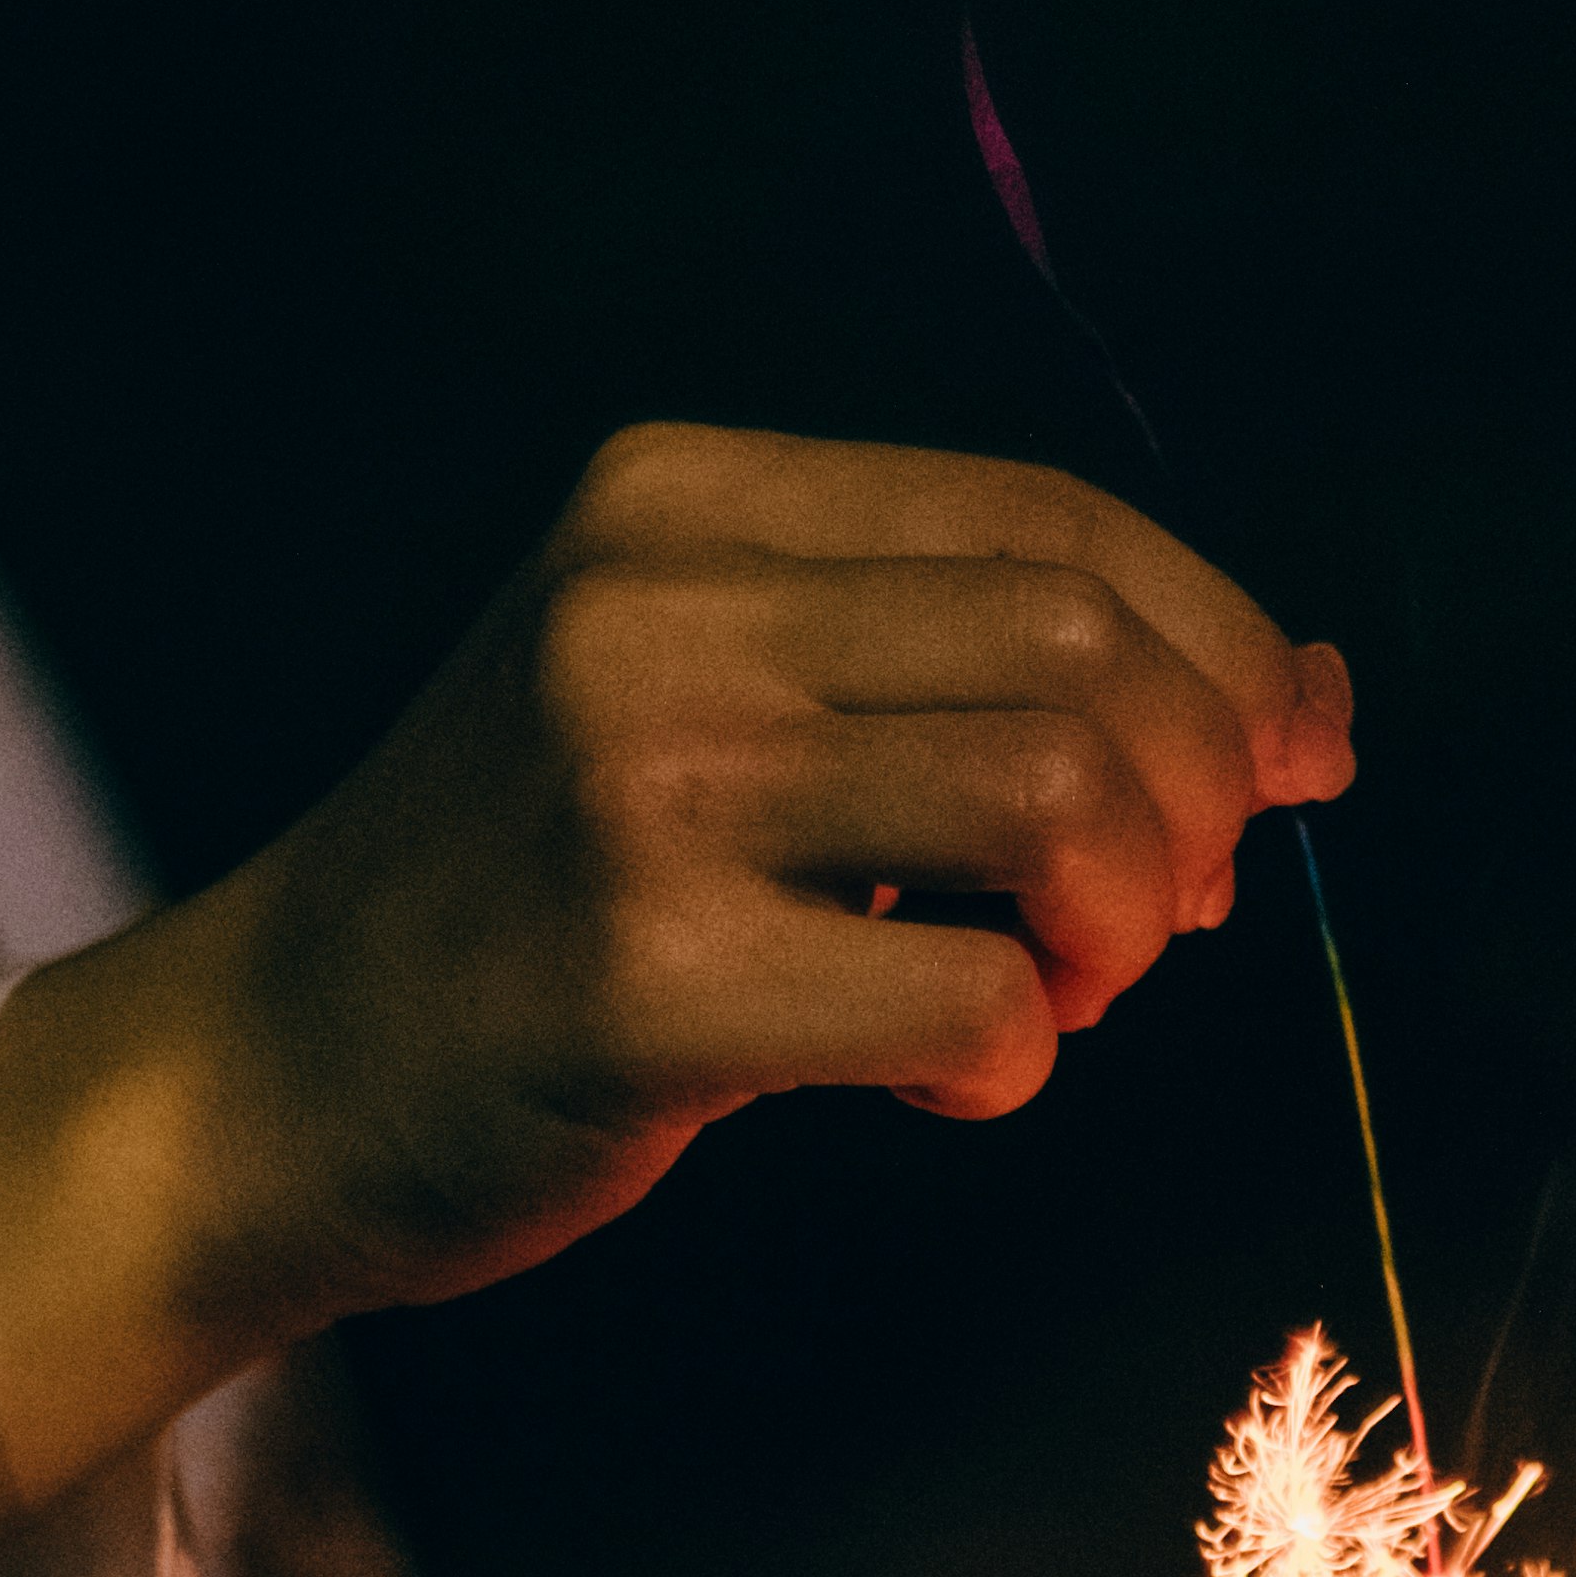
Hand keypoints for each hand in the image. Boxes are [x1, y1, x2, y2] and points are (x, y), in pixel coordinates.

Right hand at [0, 424, 1355, 1527]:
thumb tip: (1298, 704)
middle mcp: (657, 608)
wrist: (277, 1069)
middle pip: (1087, 650)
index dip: (1225, 644)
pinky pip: (977, 1002)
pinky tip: (945, 1075)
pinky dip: (1022, 1057)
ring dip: (1126, 919)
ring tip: (1057, 985)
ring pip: (1061, 795)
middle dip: (1199, 793)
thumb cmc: (540, 903)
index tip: (1293, 754)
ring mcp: (644, 791)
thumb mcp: (699, 697)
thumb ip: (949, 670)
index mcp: (681, 501)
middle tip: (1159, 915)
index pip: (1055, 521)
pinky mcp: (650, 984)